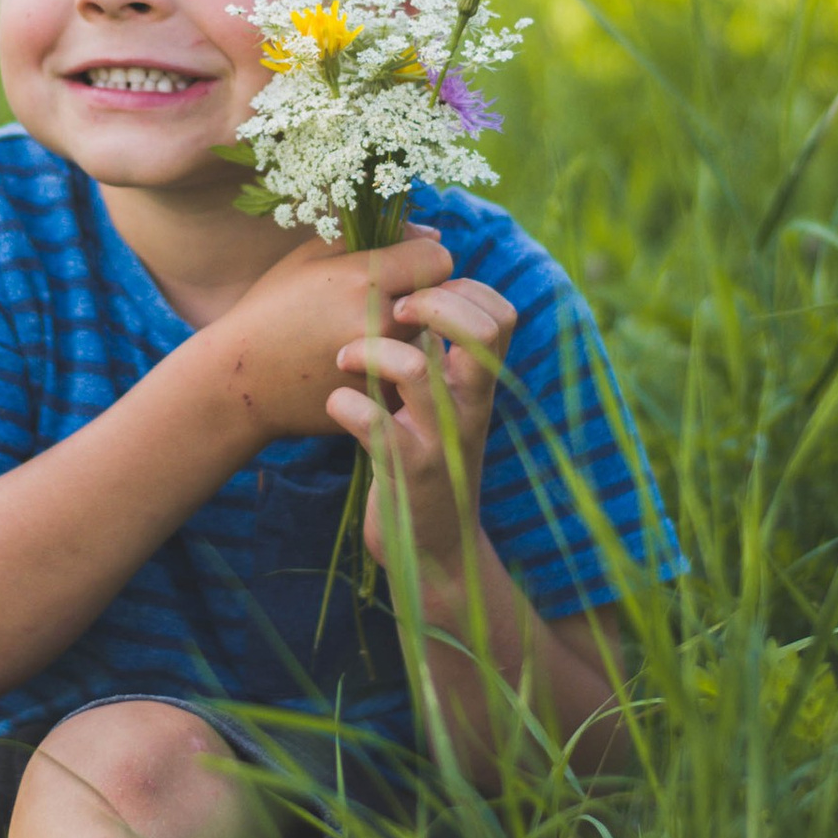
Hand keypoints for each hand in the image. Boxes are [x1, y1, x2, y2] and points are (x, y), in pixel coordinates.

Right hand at [204, 228, 452, 445]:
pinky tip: (364, 366)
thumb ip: (373, 237)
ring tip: (368, 336)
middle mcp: (381, 321)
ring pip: (430, 340)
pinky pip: (415, 378)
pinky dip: (398, 371)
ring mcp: (384, 366)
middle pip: (439, 301)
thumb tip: (432, 232)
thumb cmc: (272, 308)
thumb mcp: (310, 258)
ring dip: (411, 335)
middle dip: (419, 297)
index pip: (439, 259)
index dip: (423, 259)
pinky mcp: (383, 401)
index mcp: (364, 278)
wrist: (242, 380)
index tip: (401, 268)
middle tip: (383, 303)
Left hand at [328, 275, 517, 577]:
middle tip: (390, 313)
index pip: (500, 315)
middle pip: (480, 331)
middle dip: (431, 303)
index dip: (462, 289)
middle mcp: (470, 408)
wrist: (434, 548)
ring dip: (371, 350)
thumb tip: (418, 293)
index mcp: (479, 386)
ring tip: (345, 358)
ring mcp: (442, 441)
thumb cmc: (428, 459)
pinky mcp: (407, 472)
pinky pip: (375, 425)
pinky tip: (337, 404)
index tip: (417, 296)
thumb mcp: (446, 407)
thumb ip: (441, 358)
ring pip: (417, 369)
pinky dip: (346, 404)